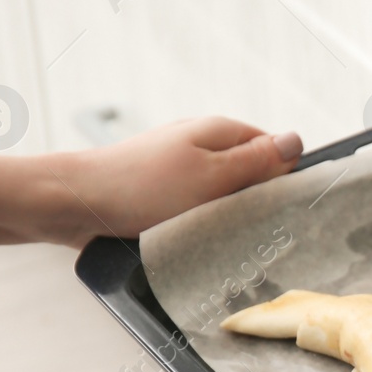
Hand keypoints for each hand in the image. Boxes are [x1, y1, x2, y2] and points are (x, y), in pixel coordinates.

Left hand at [44, 117, 301, 246]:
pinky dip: (200, 223)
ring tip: (220, 239)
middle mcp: (201, 144)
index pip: (274, 149)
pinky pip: (197, 207)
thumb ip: (256, 162)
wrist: (75, 203)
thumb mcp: (211, 177)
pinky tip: (195, 240)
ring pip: (223, 194)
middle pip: (250, 173)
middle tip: (252, 230)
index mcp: (219, 131)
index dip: (285, 178)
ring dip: (225, 217)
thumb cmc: (140, 188)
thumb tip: (297, 141)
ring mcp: (180, 167)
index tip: (285, 209)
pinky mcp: (161, 191)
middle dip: (255, 201)